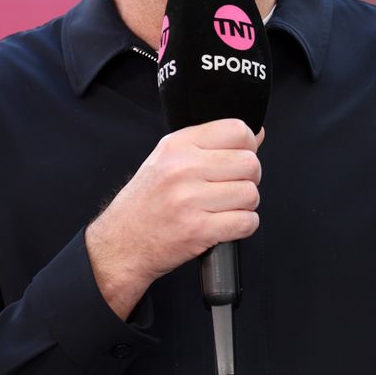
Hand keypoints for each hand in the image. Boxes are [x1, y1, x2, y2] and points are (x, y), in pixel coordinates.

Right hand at [85, 119, 263, 319]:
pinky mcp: (198, 230)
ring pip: (250, 194)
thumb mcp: (168, 161)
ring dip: (246, 205)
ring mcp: (189, 199)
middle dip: (249, 178)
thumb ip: (211, 145)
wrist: (120, 244)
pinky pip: (246, 222)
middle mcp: (182, 168)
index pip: (236, 130)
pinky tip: (226, 224)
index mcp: (177, 145)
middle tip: (233, 187)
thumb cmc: (146, 203)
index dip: (248, 146)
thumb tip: (255, 134)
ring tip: (226, 208)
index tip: (240, 158)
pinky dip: (244, 226)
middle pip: (249, 163)